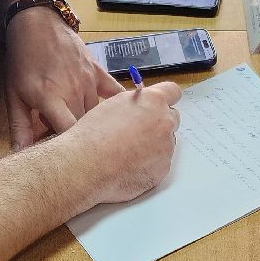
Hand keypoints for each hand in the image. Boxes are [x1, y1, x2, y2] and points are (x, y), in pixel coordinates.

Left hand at [4, 8, 119, 150]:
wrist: (37, 22)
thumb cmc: (22, 59)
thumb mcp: (14, 94)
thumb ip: (20, 127)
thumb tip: (20, 156)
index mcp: (51, 98)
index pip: (68, 135)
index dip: (67, 151)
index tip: (60, 157)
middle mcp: (75, 90)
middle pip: (84, 128)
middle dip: (75, 139)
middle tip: (62, 140)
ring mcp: (89, 80)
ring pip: (97, 115)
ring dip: (88, 124)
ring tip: (75, 126)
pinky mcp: (98, 70)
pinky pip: (114, 93)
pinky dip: (116, 107)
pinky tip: (118, 119)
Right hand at [65, 81, 181, 203]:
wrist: (86, 166)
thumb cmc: (93, 134)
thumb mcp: (113, 104)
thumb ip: (135, 102)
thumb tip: (141, 105)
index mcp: (152, 100)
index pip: (173, 92)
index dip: (166, 98)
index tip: (161, 104)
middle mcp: (164, 121)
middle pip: (172, 118)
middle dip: (159, 122)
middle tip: (139, 131)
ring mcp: (166, 147)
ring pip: (166, 142)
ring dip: (154, 145)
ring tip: (128, 152)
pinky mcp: (163, 168)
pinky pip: (161, 163)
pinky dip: (149, 164)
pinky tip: (129, 166)